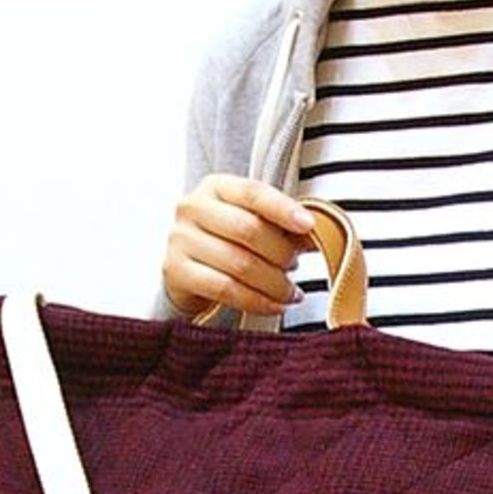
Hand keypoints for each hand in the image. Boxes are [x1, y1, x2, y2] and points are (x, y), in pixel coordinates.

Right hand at [161, 174, 315, 319]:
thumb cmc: (228, 244)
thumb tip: (317, 234)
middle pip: (248, 230)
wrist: (188, 274)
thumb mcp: (253, 226)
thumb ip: (281, 226)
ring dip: (274, 282)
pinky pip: (225, 289)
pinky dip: (257, 301)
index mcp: (215, 187)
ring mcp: (179, 239)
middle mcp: (192, 207)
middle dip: (280, 252)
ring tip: (291, 292)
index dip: (283, 209)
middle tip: (295, 267)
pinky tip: (276, 306)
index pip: (253, 192)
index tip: (309, 226)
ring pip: (239, 263)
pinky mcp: (175, 271)